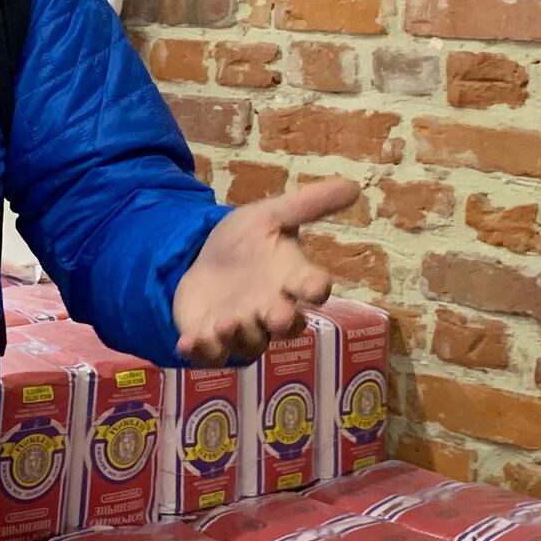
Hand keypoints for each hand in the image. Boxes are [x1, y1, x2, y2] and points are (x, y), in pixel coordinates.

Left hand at [170, 178, 362, 365]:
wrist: (205, 257)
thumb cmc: (247, 240)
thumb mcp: (271, 215)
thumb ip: (308, 204)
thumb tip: (354, 185)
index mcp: (291, 279)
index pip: (313, 287)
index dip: (316, 288)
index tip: (316, 287)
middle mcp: (272, 309)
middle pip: (287, 326)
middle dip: (283, 322)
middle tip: (277, 316)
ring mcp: (243, 329)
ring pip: (250, 344)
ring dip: (239, 336)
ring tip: (226, 322)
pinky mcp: (211, 340)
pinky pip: (211, 355)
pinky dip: (200, 352)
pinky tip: (187, 343)